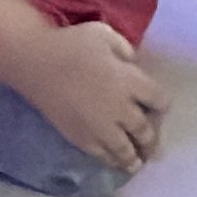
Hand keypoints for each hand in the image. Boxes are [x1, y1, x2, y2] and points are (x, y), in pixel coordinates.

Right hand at [14, 18, 167, 175]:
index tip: (158, 106)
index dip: (161, 104)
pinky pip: (103, 155)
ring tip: (138, 162)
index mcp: (129, 82)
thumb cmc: (71, 44)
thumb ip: (125, 49)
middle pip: (145, 130)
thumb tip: (133, 64)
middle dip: (151, 138)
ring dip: (135, 157)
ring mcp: (101, 127)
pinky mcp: (82, 138)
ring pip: (126, 149)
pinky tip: (116, 162)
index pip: (158, 100)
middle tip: (152, 144)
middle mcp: (121, 109)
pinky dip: (112, 160)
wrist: (36, 63)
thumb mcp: (104, 34)